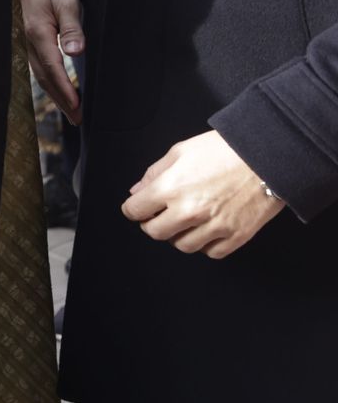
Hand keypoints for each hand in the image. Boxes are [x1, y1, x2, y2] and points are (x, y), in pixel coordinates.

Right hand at [19, 0, 83, 123]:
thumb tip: (76, 52)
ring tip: (71, 113)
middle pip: (44, 77)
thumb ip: (72, 27)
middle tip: (77, 120)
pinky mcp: (28, 45)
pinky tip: (58, 93)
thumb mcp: (67, 1)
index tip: (77, 106)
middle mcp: (27, 42)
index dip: (65, 88)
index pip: (52, 67)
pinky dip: (50, 84)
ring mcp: (25, 45)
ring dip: (56, 95)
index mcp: (37, 32)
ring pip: (40, 76)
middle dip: (61, 100)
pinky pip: (38, 69)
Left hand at [122, 129, 284, 257]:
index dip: (134, 209)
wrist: (267, 157)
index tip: (139, 208)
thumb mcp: (180, 151)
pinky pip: (212, 252)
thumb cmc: (225, 150)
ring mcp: (214, 227)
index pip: (135, 211)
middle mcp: (190, 211)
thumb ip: (154, 173)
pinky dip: (206, 245)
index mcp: (171, 188)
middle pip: (156, 233)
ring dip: (180, 235)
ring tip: (187, 221)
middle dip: (153, 224)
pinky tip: (207, 230)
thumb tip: (137, 192)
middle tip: (161, 215)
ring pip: (183, 246)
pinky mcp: (237, 236)